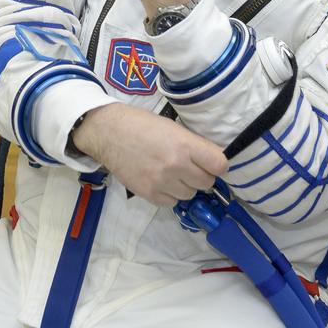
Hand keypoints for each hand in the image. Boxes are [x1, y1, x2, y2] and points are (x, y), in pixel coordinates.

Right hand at [72, 103, 227, 205]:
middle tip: (187, 166)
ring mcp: (162, 182)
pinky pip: (172, 202)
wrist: (107, 132)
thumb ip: (193, 145)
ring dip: (184, 186)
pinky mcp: (149, 194)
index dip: (216, 164)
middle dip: (200, 175)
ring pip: (190, 194)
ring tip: (170, 173)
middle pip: (207, 182)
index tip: (210, 162)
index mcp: (184, 144)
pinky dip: (169, 194)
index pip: (220, 165)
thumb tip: (212, 161)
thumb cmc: (140, 124)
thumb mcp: (171, 127)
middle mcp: (176, 165)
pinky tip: (159, 181)